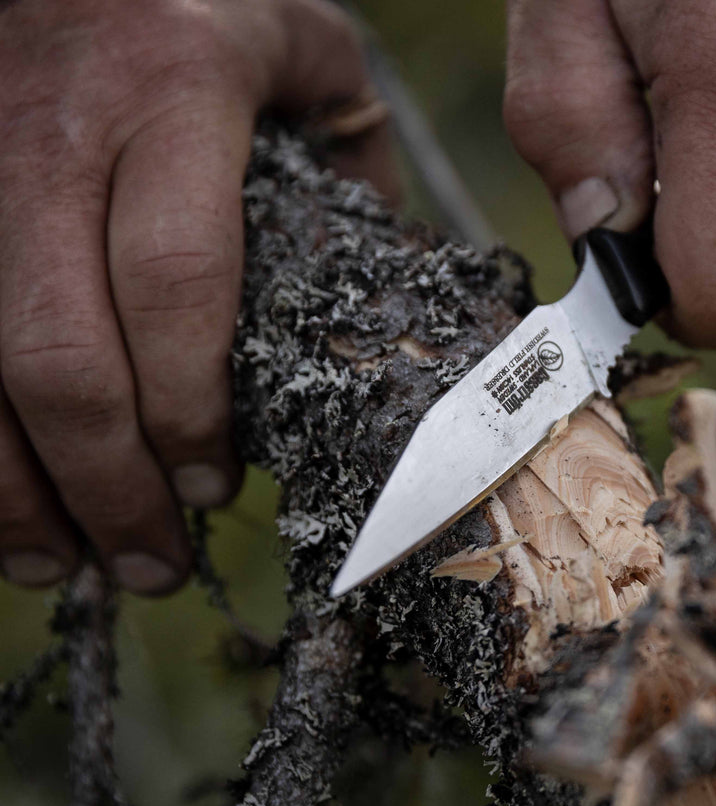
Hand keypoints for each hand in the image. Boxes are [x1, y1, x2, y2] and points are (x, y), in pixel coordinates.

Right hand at [0, 0, 394, 593]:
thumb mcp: (301, 48)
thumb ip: (350, 155)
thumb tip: (400, 288)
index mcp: (170, 94)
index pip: (175, 283)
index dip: (189, 406)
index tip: (219, 483)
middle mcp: (49, 134)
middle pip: (55, 352)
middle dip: (106, 484)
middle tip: (156, 560)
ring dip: (14, 491)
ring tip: (69, 566)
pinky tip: (6, 507)